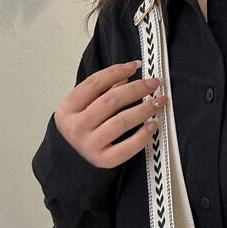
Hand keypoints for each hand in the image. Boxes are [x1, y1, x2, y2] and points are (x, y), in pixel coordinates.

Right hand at [53, 59, 167, 168]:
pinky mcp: (103, 160)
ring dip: (144, 109)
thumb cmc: (81, 129)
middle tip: (154, 83)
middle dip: (136, 89)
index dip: (116, 71)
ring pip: (121, 122)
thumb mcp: (82, 107)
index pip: (94, 84)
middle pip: (110, 101)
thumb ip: (101, 91)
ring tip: (158, 102)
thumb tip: (128, 76)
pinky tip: (153, 125)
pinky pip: (127, 147)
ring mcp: (89, 145)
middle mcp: (77, 126)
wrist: (72, 160)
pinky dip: (142, 135)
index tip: (135, 66)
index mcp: (68, 108)